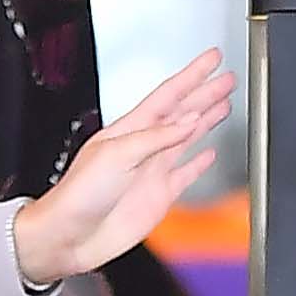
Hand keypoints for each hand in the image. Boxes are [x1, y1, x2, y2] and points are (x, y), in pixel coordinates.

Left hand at [13, 51, 235, 289]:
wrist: (69, 236)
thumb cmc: (78, 195)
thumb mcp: (118, 154)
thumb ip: (157, 137)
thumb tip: (190, 120)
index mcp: (129, 130)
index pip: (168, 94)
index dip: (192, 75)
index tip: (211, 59)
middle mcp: (142, 148)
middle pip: (182, 112)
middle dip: (205, 93)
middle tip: (226, 78)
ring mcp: (152, 172)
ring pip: (187, 138)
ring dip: (206, 120)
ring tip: (224, 103)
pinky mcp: (159, 196)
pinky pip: (186, 174)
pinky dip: (199, 163)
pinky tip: (209, 152)